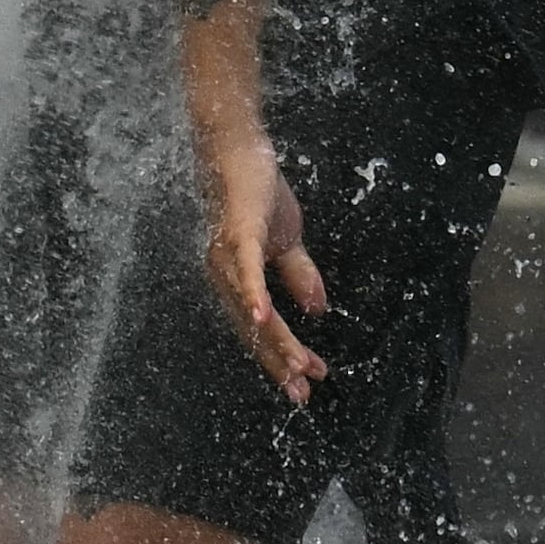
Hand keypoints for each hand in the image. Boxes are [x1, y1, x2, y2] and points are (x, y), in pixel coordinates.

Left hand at [198, 122, 331, 403]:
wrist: (241, 150)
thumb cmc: (257, 193)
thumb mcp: (286, 242)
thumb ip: (298, 276)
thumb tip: (319, 309)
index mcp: (238, 280)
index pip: (261, 329)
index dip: (280, 357)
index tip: (303, 386)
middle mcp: (225, 275)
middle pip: (254, 329)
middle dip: (278, 362)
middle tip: (301, 393)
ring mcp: (229, 256)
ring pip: (253, 307)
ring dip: (275, 339)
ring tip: (296, 367)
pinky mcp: (238, 233)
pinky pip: (246, 269)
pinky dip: (255, 295)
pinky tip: (266, 319)